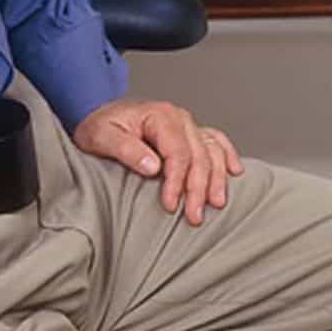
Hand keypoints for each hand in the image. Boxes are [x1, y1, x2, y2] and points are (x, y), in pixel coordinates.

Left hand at [72, 97, 242, 224]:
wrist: (98, 114)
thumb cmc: (99, 126)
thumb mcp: (101, 136)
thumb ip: (126, 149)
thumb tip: (153, 167)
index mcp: (160, 116)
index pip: (177, 153)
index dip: (177, 181)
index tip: (171, 205)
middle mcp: (179, 118)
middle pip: (198, 156)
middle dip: (198, 188)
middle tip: (194, 216)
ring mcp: (187, 125)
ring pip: (212, 151)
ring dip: (216, 179)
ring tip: (216, 204)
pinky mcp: (190, 133)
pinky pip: (216, 141)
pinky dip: (226, 156)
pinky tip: (234, 172)